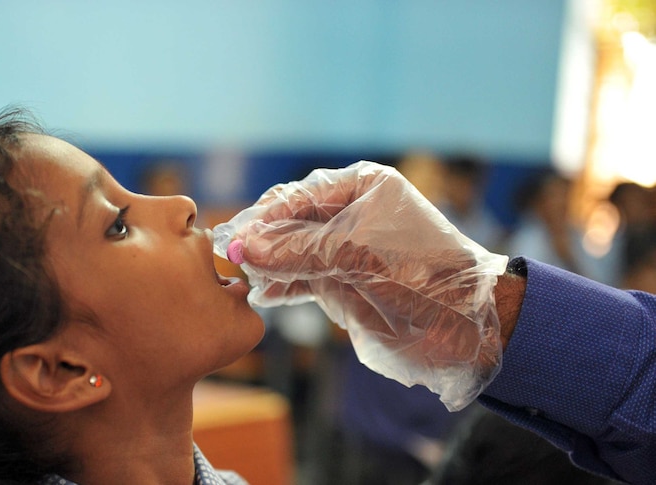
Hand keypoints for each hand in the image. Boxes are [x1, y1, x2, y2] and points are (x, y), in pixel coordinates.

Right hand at [214, 161, 507, 409]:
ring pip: (294, 252)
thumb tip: (245, 247)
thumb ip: (299, 249)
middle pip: (292, 222)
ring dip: (269, 264)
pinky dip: (284, 285)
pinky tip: (263, 293)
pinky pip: (304, 278)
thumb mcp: (356, 252)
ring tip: (243, 276)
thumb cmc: (419, 269)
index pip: (301, 195)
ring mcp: (345, 249)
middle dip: (263, 239)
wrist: (462, 320)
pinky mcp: (343, 281)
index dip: (267, 216)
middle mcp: (350, 213)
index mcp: (361, 187)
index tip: (237, 234)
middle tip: (232, 255)